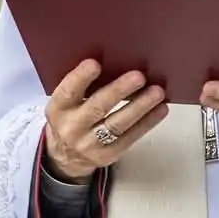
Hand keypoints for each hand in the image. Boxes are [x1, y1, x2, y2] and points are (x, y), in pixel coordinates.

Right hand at [42, 59, 168, 181]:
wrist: (65, 155)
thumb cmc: (71, 117)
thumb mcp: (66, 103)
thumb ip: (81, 86)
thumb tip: (113, 62)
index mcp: (59, 108)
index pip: (68, 92)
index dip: (80, 78)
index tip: (95, 63)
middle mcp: (71, 127)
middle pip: (97, 108)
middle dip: (119, 91)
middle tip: (139, 76)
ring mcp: (89, 144)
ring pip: (117, 124)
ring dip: (140, 107)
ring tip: (157, 92)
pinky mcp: (107, 155)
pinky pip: (130, 137)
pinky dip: (147, 122)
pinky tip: (160, 109)